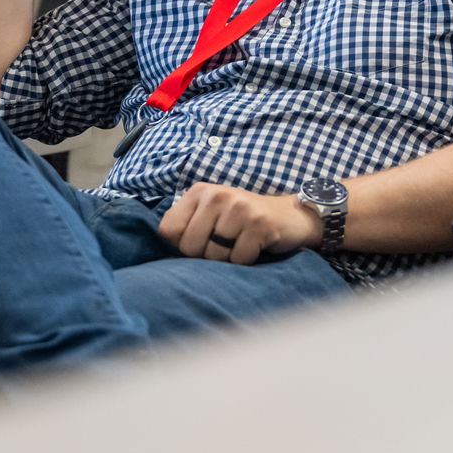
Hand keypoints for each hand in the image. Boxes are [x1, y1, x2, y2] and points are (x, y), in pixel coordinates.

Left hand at [159, 183, 321, 265]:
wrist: (291, 216)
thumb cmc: (244, 221)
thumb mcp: (212, 213)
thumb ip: (187, 225)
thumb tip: (162, 251)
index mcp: (200, 192)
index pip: (168, 231)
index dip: (182, 245)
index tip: (202, 239)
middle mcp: (217, 195)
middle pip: (189, 248)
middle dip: (207, 255)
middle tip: (226, 243)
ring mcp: (239, 208)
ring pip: (214, 257)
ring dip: (228, 259)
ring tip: (241, 242)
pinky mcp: (258, 224)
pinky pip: (238, 260)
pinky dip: (246, 260)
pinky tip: (255, 246)